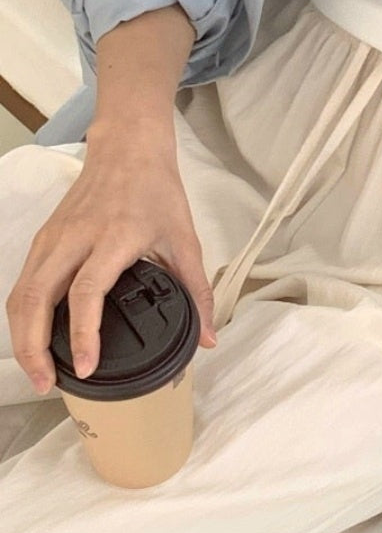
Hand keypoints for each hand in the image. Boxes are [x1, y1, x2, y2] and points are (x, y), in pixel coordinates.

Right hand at [5, 122, 218, 393]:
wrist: (127, 148)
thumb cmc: (156, 192)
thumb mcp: (185, 240)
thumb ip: (197, 292)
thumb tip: (208, 338)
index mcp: (114, 239)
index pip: (86, 293)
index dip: (83, 334)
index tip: (85, 367)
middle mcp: (75, 239)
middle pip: (37, 298)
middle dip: (34, 347)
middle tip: (47, 383)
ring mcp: (53, 238)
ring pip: (22, 293)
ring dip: (22, 336)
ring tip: (38, 372)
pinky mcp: (43, 239)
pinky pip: (23, 283)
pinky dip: (23, 316)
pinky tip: (34, 339)